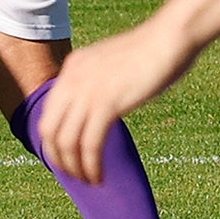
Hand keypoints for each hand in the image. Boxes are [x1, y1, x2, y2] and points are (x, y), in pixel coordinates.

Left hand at [38, 20, 199, 184]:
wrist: (169, 37)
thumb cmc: (152, 52)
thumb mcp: (114, 65)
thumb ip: (101, 83)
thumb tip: (101, 107)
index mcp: (72, 67)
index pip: (49, 113)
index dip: (54, 141)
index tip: (68, 158)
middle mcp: (73, 79)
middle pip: (50, 130)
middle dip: (59, 159)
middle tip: (75, 176)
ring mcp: (87, 91)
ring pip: (67, 142)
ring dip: (76, 168)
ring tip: (90, 180)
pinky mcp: (106, 103)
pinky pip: (90, 145)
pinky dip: (92, 165)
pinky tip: (100, 176)